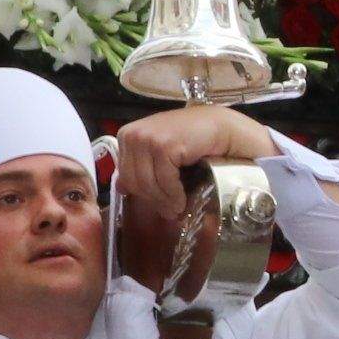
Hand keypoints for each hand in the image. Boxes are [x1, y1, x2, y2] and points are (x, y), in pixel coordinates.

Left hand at [109, 103, 276, 228]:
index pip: (124, 177)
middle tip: (170, 211)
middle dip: (154, 200)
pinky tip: (183, 199)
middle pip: (134, 182)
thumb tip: (121, 188)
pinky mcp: (163, 146)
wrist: (218, 127)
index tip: (158, 203)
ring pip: (148, 185)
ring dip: (166, 200)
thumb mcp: (159, 153)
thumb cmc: (190, 141)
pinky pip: (164, 182)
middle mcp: (132, 135)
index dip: (142, 195)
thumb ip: (140, 167)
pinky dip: (175, 194)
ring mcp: (147, 139)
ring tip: (178, 207)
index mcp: (127, 136)